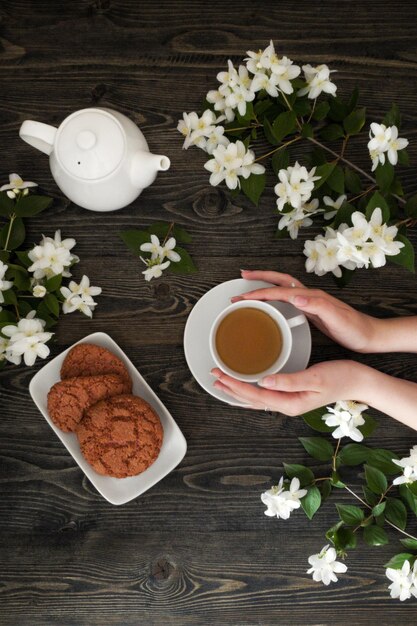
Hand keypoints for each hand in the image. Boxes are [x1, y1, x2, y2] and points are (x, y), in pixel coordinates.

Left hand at [211, 360, 367, 414]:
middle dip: (230, 388)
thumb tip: (265, 382)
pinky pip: (265, 396)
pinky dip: (250, 391)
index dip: (235, 386)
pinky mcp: (293, 395)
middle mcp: (287, 405)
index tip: (220, 374)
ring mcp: (289, 402)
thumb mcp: (315, 378)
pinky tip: (246, 386)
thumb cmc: (340, 377)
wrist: (359, 381)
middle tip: (213, 374)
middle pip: (251, 400)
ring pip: (256, 399)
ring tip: (221, 381)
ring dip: (238, 390)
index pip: (255, 396)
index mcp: (290, 403)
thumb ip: (290, 381)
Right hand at [234, 270, 377, 352]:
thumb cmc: (354, 329)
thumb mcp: (337, 319)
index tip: (243, 298)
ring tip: (250, 286)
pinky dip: (274, 297)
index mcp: (312, 297)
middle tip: (241, 276)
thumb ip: (317, 306)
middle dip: (259, 277)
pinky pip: (287, 298)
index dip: (260, 293)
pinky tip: (269, 304)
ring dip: (265, 284)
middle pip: (280, 280)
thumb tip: (295, 296)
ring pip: (282, 287)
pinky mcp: (311, 309)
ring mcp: (310, 301)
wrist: (369, 335)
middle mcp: (309, 295)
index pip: (280, 291)